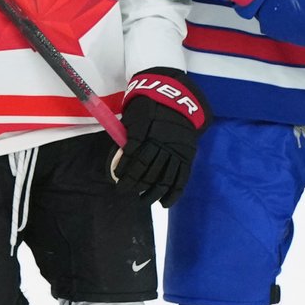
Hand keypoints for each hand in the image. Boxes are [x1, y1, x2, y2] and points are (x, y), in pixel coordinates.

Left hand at [113, 67, 208, 207]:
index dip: (124, 168)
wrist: (178, 101)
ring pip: (163, 177)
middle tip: (124, 191)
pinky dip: (173, 193)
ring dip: (151, 192)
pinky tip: (164, 203)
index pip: (133, 154)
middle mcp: (163, 143)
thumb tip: (120, 155)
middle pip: (147, 168)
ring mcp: (177, 151)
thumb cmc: (151, 107)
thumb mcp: (135, 115)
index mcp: (148, 131)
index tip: (117, 177)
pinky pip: (181, 179)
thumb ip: (128, 134)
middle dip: (134, 182)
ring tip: (141, 200)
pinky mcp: (187, 157)